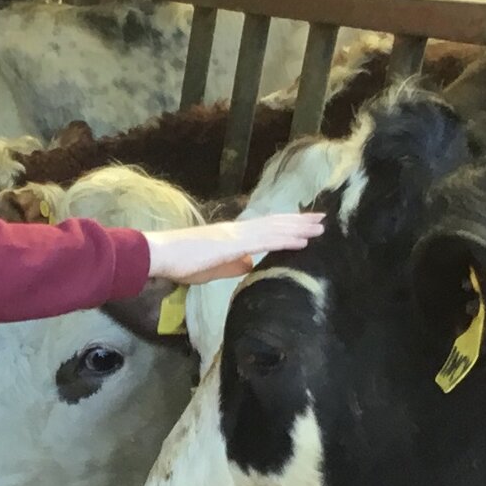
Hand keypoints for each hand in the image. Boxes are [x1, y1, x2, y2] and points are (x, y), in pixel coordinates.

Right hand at [146, 212, 324, 285]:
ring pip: (275, 229)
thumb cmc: (182, 262)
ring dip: (299, 228)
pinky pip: (265, 241)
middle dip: (300, 221)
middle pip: (276, 223)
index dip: (287, 225)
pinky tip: (303, 240)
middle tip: (323, 218)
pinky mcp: (233, 244)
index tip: (307, 223)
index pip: (267, 228)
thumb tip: (250, 265)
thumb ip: (232, 265)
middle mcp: (239, 230)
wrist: (161, 255)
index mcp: (234, 236)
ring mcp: (237, 235)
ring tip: (321, 226)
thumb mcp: (213, 267)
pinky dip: (286, 239)